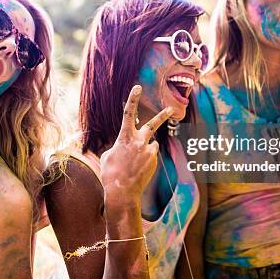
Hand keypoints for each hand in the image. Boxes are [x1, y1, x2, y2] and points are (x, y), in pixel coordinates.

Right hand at [100, 85, 172, 202]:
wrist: (122, 191)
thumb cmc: (110, 173)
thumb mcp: (109, 156)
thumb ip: (119, 146)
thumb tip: (127, 147)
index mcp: (124, 138)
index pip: (128, 113)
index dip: (133, 99)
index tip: (138, 87)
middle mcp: (138, 141)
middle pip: (152, 124)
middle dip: (162, 115)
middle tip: (171, 109)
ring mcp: (148, 150)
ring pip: (150, 144)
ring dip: (144, 149)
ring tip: (134, 164)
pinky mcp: (154, 159)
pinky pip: (151, 154)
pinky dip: (146, 159)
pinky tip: (139, 169)